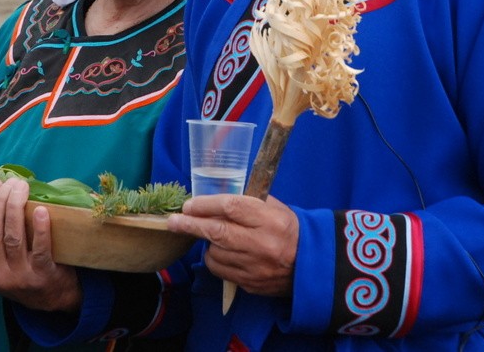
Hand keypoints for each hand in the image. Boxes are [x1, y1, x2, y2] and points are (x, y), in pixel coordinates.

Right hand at [0, 177, 82, 312]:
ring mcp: (18, 277)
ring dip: (16, 206)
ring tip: (21, 186)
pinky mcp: (41, 275)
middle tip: (7, 181)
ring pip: (12, 236)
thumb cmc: (18, 272)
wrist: (50, 296)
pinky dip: (40, 228)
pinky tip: (42, 210)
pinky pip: (39, 249)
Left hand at [167, 194, 298, 297]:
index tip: (189, 205)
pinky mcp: (250, 283)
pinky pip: (221, 271)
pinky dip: (215, 260)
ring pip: (215, 254)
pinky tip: (221, 253)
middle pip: (217, 232)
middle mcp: (261, 243)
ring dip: (207, 245)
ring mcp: (254, 266)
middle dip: (190, 226)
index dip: (206, 205)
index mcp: (268, 219)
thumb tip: (213, 200)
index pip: (231, 207)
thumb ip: (246, 202)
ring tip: (212, 237)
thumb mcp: (274, 208)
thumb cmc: (288, 229)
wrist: (310, 264)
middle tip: (172, 221)